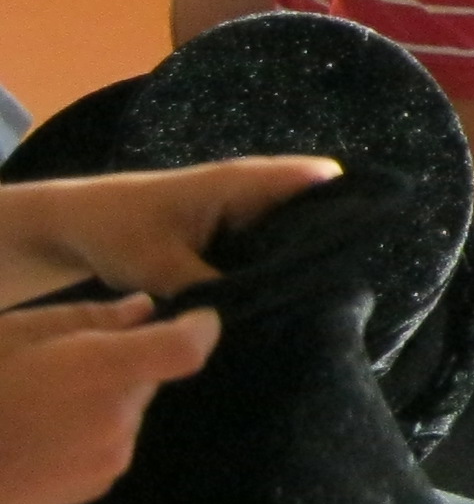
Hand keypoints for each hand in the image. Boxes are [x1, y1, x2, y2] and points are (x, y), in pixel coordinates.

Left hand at [0, 156, 341, 307]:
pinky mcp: (230, 238)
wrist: (68, 228)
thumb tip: (259, 322)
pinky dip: (277, 273)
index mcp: (246, 183)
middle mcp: (254, 194)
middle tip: (351, 291)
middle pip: (316, 212)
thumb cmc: (114, 230)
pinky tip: (284, 307)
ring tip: (327, 303)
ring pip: (294, 236)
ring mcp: (244, 215)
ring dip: (305, 264)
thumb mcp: (163, 266)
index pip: (320, 181)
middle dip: (333, 245)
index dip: (353, 205)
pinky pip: (269, 251)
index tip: (375, 244)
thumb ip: (214, 291)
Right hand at [0, 295, 223, 503]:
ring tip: (42, 398)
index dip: (200, 329)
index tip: (197, 317)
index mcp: (100, 373)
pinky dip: (92, 429)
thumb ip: (88, 319)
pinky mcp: (96, 487)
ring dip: (105, 398)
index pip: (184, 350)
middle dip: (125, 364)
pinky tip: (41, 430)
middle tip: (67, 360)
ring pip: (129, 411)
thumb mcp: (18, 333)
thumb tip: (144, 310)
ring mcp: (110, 458)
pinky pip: (112, 442)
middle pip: (149, 379)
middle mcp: (117, 419)